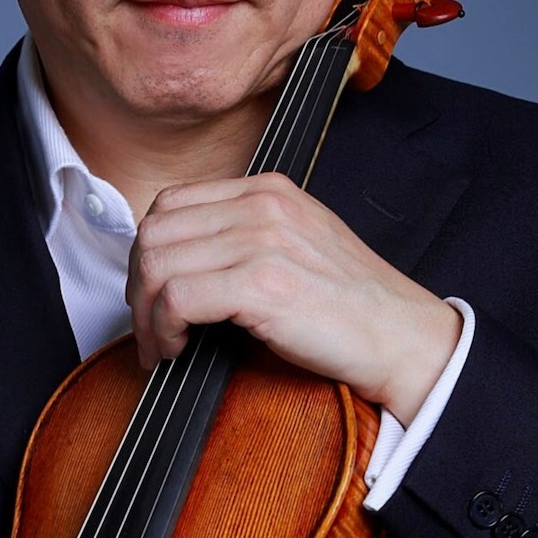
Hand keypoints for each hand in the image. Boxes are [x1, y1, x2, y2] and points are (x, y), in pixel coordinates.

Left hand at [126, 172, 462, 424]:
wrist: (399, 335)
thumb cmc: (351, 304)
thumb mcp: (297, 244)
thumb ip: (245, 235)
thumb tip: (180, 260)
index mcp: (269, 190)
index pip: (171, 204)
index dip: (148, 253)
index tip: (152, 293)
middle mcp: (263, 206)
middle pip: (154, 232)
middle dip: (138, 285)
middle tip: (148, 326)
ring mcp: (263, 241)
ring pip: (158, 264)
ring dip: (146, 314)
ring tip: (162, 344)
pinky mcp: (262, 283)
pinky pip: (177, 298)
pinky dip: (163, 329)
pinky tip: (178, 348)